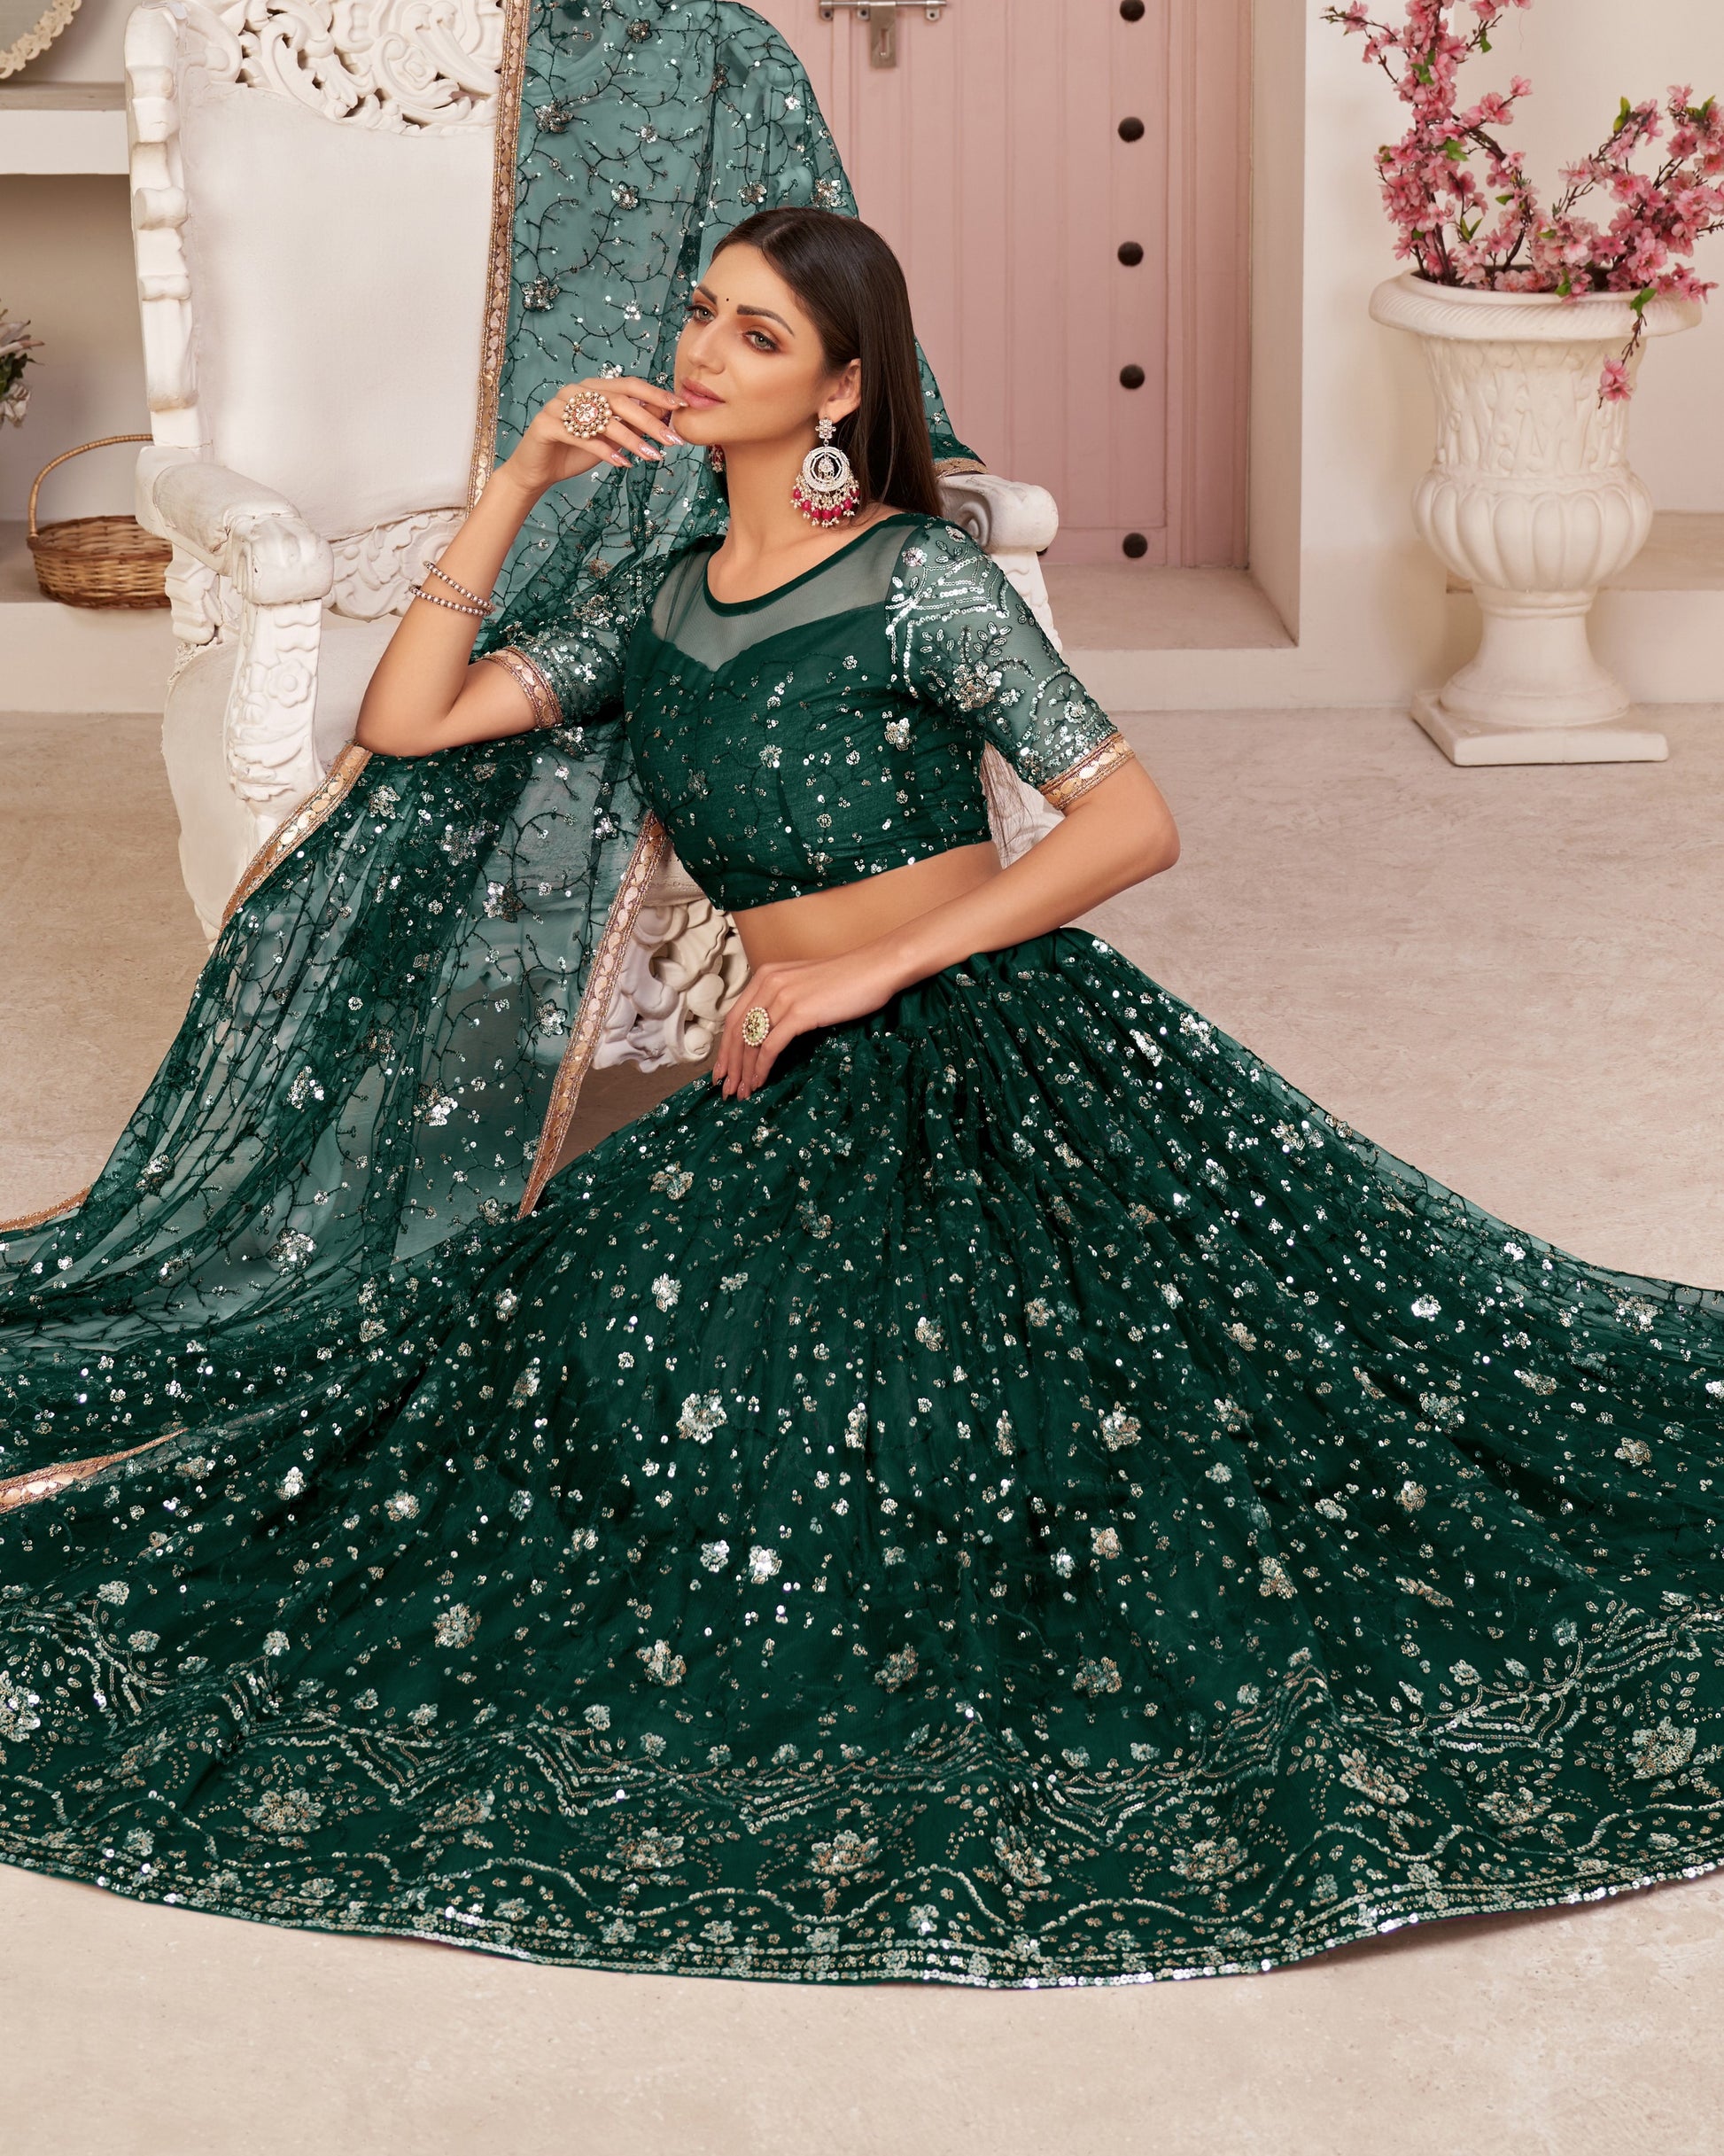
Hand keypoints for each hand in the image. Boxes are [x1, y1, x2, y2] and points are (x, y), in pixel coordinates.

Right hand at [498, 377, 687, 496]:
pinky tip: (623, 464)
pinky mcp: (546, 425)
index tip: (679, 407)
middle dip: (650, 421)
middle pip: (619, 401)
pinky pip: (581, 437)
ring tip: (652, 456)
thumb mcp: (611, 439)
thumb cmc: (575, 452)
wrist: (538, 470)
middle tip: (671, 440)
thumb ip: (632, 424)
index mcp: (592, 388)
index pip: (629, 385)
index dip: (655, 394)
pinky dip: (605, 451)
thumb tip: (664, 413)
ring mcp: (558, 405)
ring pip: (602, 419)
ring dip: (632, 439)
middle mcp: (576, 391)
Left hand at [712, 944, 910, 1098]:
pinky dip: (761, 1067)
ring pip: (750, 1041)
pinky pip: (770, 1046)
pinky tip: (761, 1081)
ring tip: (743, 1092)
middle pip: (736, 1031)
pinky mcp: (799, 1012)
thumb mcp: (804, 984)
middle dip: (729, 1064)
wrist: (876, 968)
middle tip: (726, 1089)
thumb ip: (783, 1000)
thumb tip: (768, 1032)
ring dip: (744, 1071)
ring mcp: (783, 997)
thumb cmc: (847, 980)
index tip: (723, 1070)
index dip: (725, 1047)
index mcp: (766, 975)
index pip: (734, 1017)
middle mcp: (768, 983)